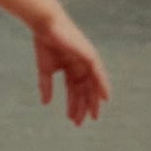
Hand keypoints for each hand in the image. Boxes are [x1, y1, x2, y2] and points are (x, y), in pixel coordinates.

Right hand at [33, 10, 110, 125]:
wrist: (46, 27)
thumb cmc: (45, 44)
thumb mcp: (45, 70)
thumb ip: (46, 86)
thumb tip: (45, 103)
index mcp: (71, 68)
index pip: (74, 90)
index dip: (73, 104)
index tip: (72, 119)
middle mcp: (81, 66)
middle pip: (83, 91)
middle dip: (82, 106)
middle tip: (80, 123)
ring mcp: (86, 61)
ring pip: (91, 85)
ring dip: (92, 101)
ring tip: (92, 116)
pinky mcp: (90, 56)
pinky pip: (99, 74)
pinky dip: (102, 86)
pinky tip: (105, 99)